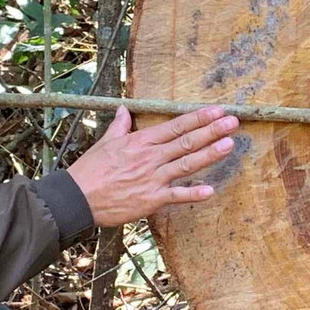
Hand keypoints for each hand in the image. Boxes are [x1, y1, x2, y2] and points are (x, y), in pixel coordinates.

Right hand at [67, 105, 239, 226]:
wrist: (76, 198)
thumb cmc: (90, 170)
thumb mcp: (104, 142)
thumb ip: (119, 126)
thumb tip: (124, 109)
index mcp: (140, 141)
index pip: (175, 126)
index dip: (198, 118)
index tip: (217, 110)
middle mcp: (150, 157)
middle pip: (186, 141)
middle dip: (212, 130)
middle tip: (233, 121)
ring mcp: (152, 178)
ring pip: (186, 163)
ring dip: (209, 154)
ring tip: (229, 145)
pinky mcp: (150, 200)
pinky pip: (175, 195)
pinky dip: (193, 193)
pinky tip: (210, 190)